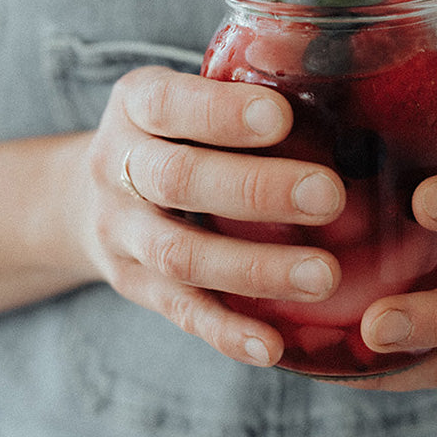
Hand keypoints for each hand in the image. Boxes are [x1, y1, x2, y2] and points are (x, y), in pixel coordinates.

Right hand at [76, 66, 344, 365]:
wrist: (81, 197)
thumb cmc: (171, 135)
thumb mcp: (184, 98)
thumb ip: (240, 96)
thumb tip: (355, 89)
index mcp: (137, 105)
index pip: (169, 103)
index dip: (220, 112)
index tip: (281, 116)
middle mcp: (119, 167)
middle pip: (178, 180)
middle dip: (254, 189)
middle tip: (328, 194)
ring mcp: (122, 233)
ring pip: (180, 255)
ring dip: (252, 268)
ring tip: (324, 276)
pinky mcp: (136, 287)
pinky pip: (181, 313)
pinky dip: (226, 331)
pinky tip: (273, 347)